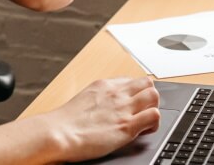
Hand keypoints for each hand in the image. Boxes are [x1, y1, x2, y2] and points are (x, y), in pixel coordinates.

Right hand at [41, 77, 160, 162]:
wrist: (59, 133)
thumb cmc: (67, 121)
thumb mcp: (85, 98)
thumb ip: (101, 98)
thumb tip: (107, 104)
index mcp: (105, 85)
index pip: (132, 80)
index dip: (136, 93)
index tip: (132, 104)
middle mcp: (116, 93)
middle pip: (147, 83)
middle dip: (148, 97)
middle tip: (142, 111)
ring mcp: (123, 108)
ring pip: (154, 96)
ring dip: (153, 108)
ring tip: (144, 121)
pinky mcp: (127, 126)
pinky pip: (154, 116)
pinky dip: (153, 124)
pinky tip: (143, 131)